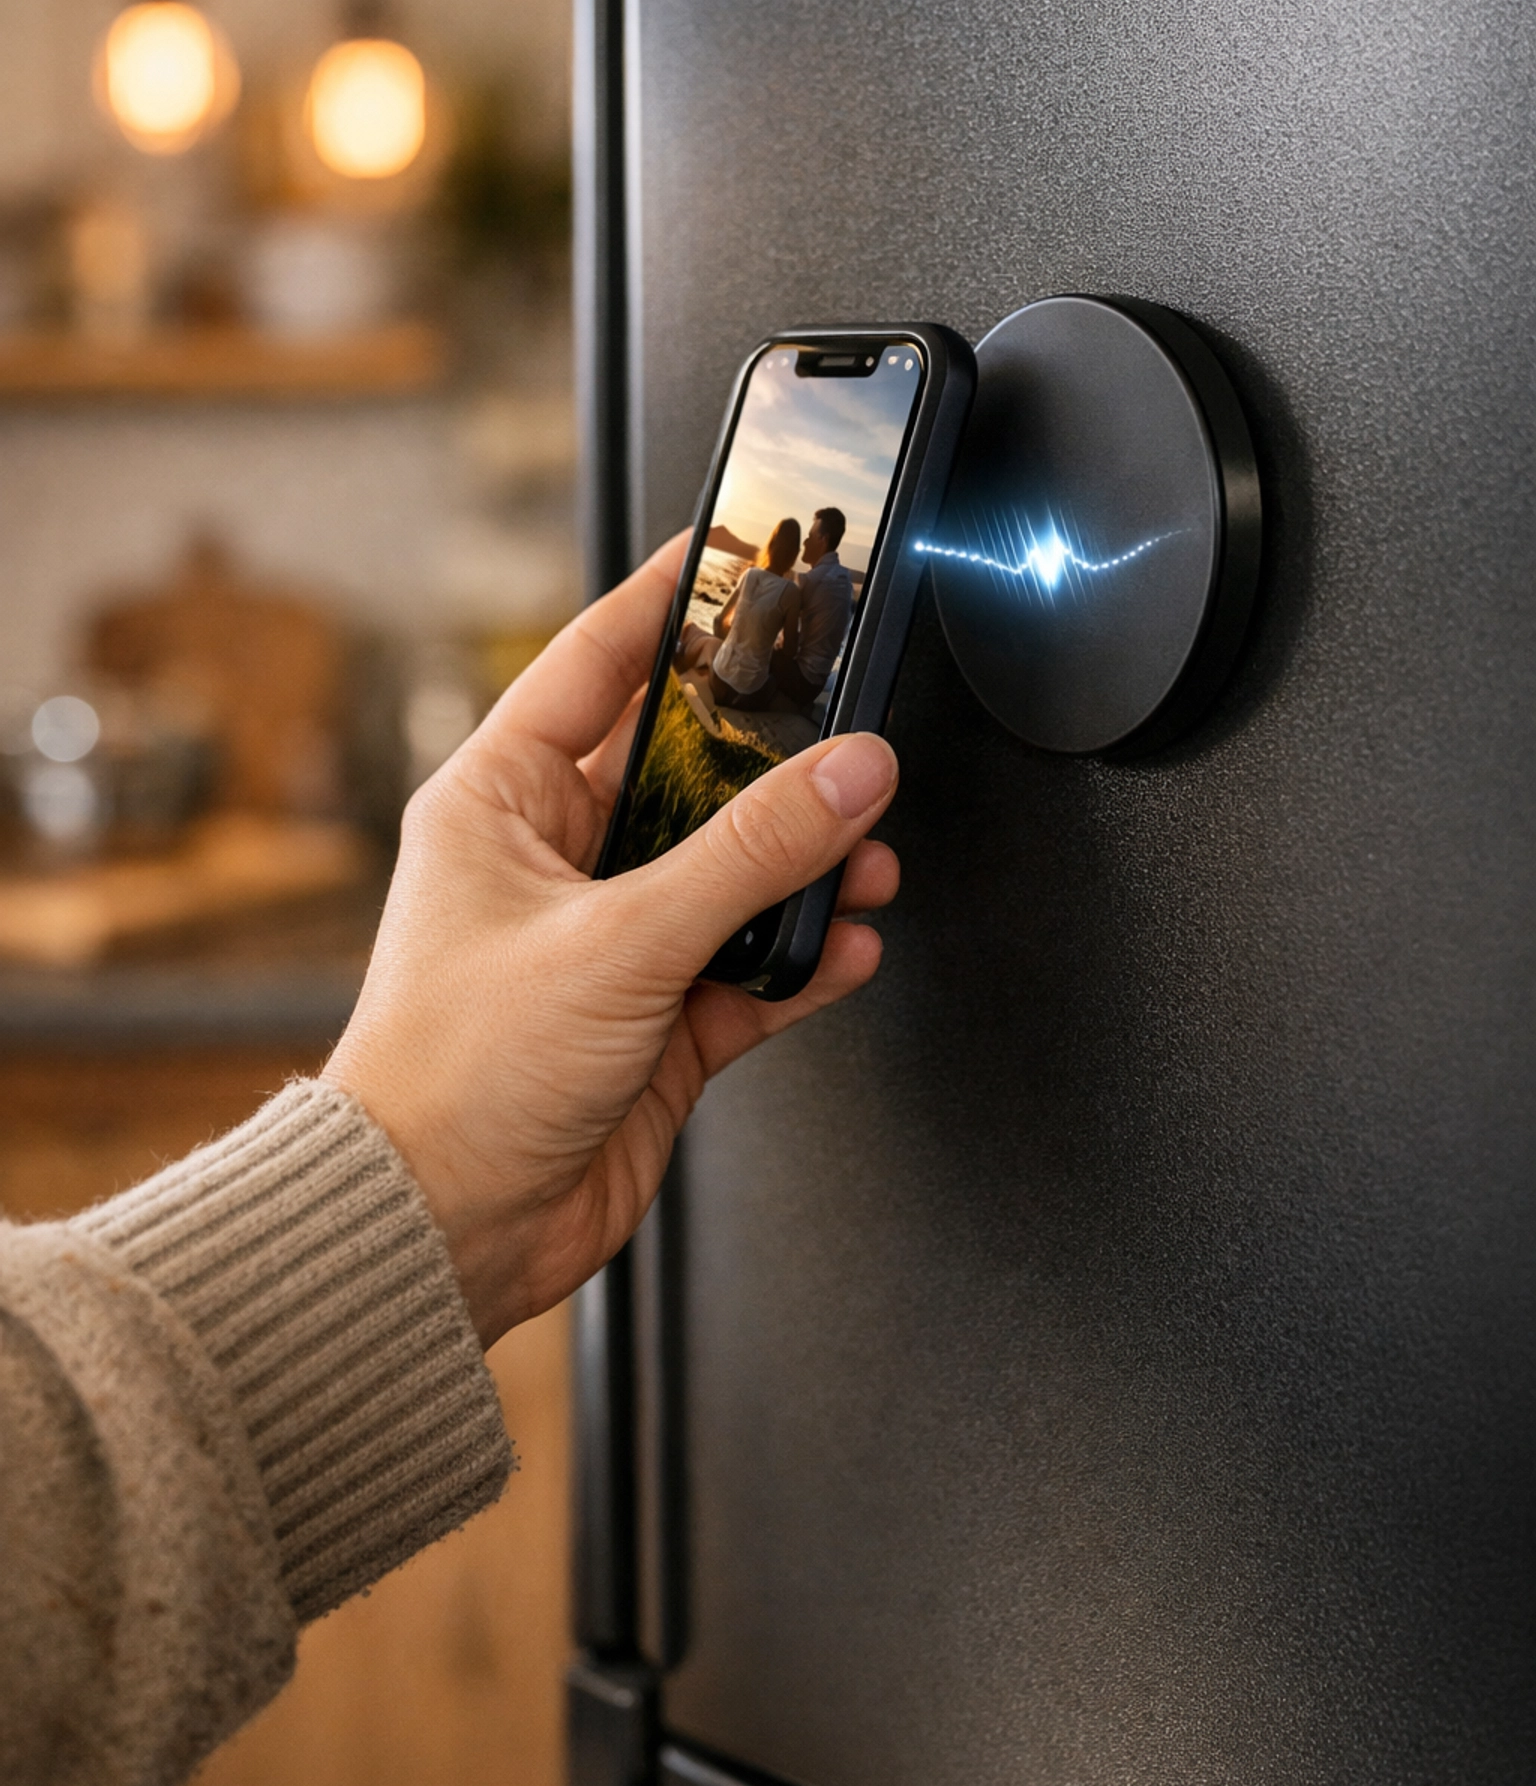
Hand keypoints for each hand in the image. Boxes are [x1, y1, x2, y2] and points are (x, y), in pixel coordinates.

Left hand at [324, 534, 899, 1346]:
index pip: (597, 663)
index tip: (734, 553)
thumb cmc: (453, 1079)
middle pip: (688, 767)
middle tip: (848, 722)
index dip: (668, 603)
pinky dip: (801, 958)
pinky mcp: (655, 1023)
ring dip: (803, 866)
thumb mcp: (617, 940)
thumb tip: (847, 773)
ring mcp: (611, 943)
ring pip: (732, 871)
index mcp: (502, 799)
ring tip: (867, 857)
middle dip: (773, 756)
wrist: (438, 1232)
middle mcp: (556, 859)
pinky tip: (843, 947)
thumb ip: (747, 855)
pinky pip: (750, 966)